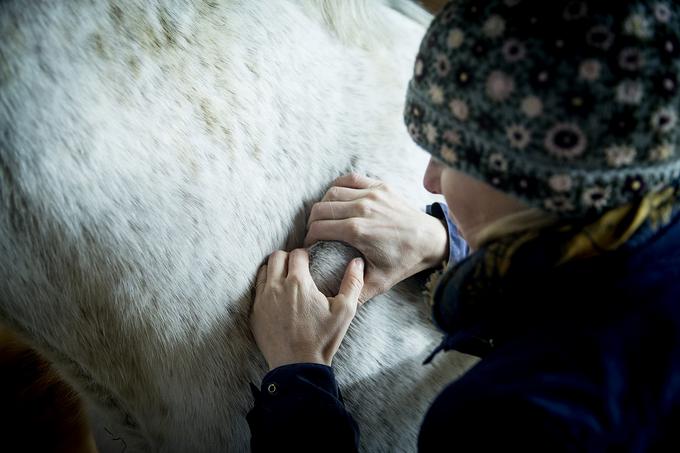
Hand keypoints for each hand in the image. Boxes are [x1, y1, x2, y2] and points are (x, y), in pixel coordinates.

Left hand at [250, 249, 363, 369]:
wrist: (298, 366)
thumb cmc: (323, 339)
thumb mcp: (345, 311)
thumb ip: (353, 283)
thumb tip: (357, 261)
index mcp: (298, 283)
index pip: (297, 254)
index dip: (305, 255)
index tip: (310, 262)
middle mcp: (276, 287)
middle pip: (276, 257)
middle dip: (288, 258)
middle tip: (297, 268)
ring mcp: (262, 300)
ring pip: (263, 271)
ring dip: (274, 270)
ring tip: (285, 279)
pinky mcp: (255, 313)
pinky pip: (256, 290)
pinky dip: (265, 287)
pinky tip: (276, 296)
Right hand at [304, 174, 448, 303]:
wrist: (431, 240)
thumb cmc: (404, 261)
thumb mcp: (379, 283)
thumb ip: (354, 292)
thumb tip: (333, 301)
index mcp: (357, 231)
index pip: (318, 228)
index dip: (309, 238)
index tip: (310, 245)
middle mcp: (362, 209)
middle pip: (320, 209)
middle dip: (312, 222)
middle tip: (314, 232)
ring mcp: (372, 195)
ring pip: (332, 192)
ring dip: (324, 205)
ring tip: (324, 217)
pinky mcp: (380, 186)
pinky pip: (350, 178)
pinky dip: (339, 185)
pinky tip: (337, 197)